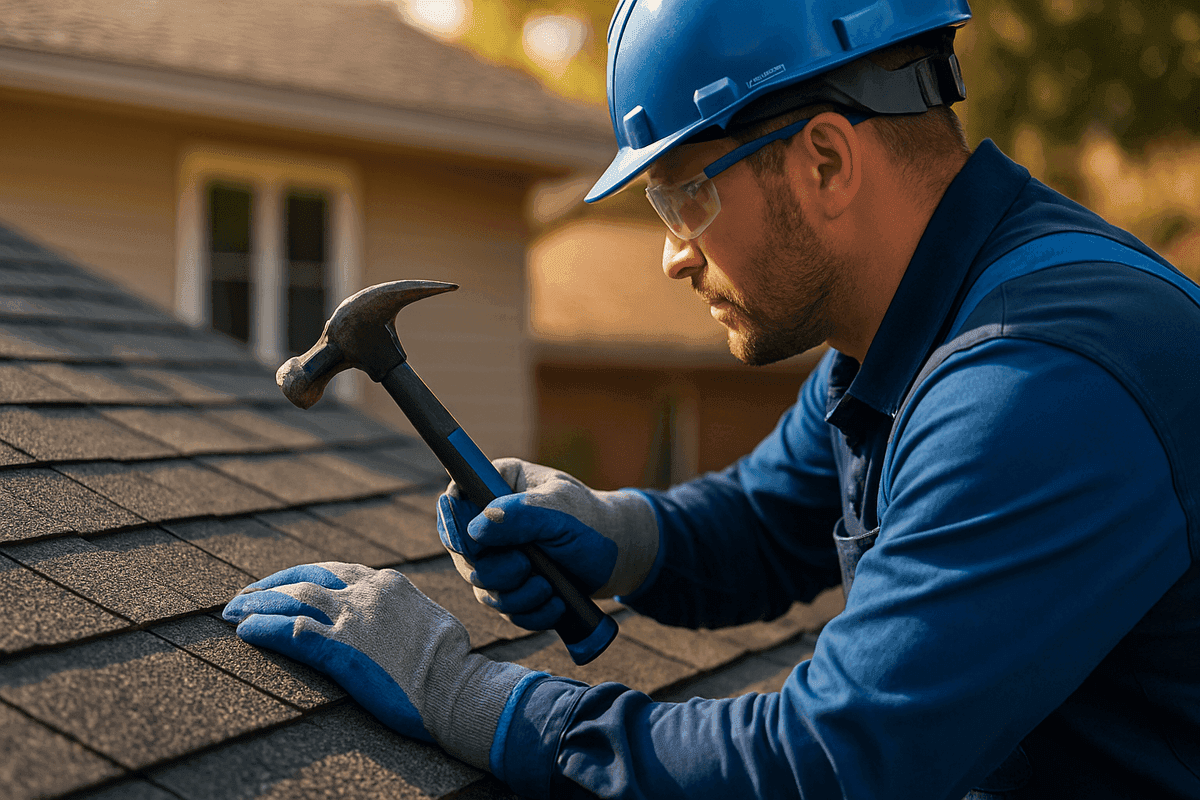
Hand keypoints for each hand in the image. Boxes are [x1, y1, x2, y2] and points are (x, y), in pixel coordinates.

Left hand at [222, 562, 537, 771]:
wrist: (456, 687)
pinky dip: (263, 628)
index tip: (284, 584)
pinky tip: (244, 631)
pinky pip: (289, 632)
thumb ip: (404, 611)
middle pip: (306, 579)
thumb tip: (400, 618)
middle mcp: (365, 593)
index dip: (302, 576)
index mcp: (388, 584)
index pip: (334, 571)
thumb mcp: (429, 621)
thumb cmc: (452, 663)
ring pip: (291, 599)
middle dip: (270, 585)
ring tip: (230, 611)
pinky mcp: (338, 650)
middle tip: (243, 595)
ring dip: (257, 603)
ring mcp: (350, 620)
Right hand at [437, 458, 660, 630]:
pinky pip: (505, 609)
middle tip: (526, 567)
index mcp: (499, 485)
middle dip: (496, 570)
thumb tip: (476, 530)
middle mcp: (493, 521)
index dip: (454, 527)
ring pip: (483, 587)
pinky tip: (555, 603)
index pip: (455, 500)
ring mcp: (501, 555)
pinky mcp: (514, 586)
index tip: (471, 548)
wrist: (621, 556)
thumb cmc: (593, 522)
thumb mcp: (561, 510)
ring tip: (549, 588)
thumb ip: (520, 515)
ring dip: (516, 596)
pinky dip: (529, 613)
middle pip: (464, 554)